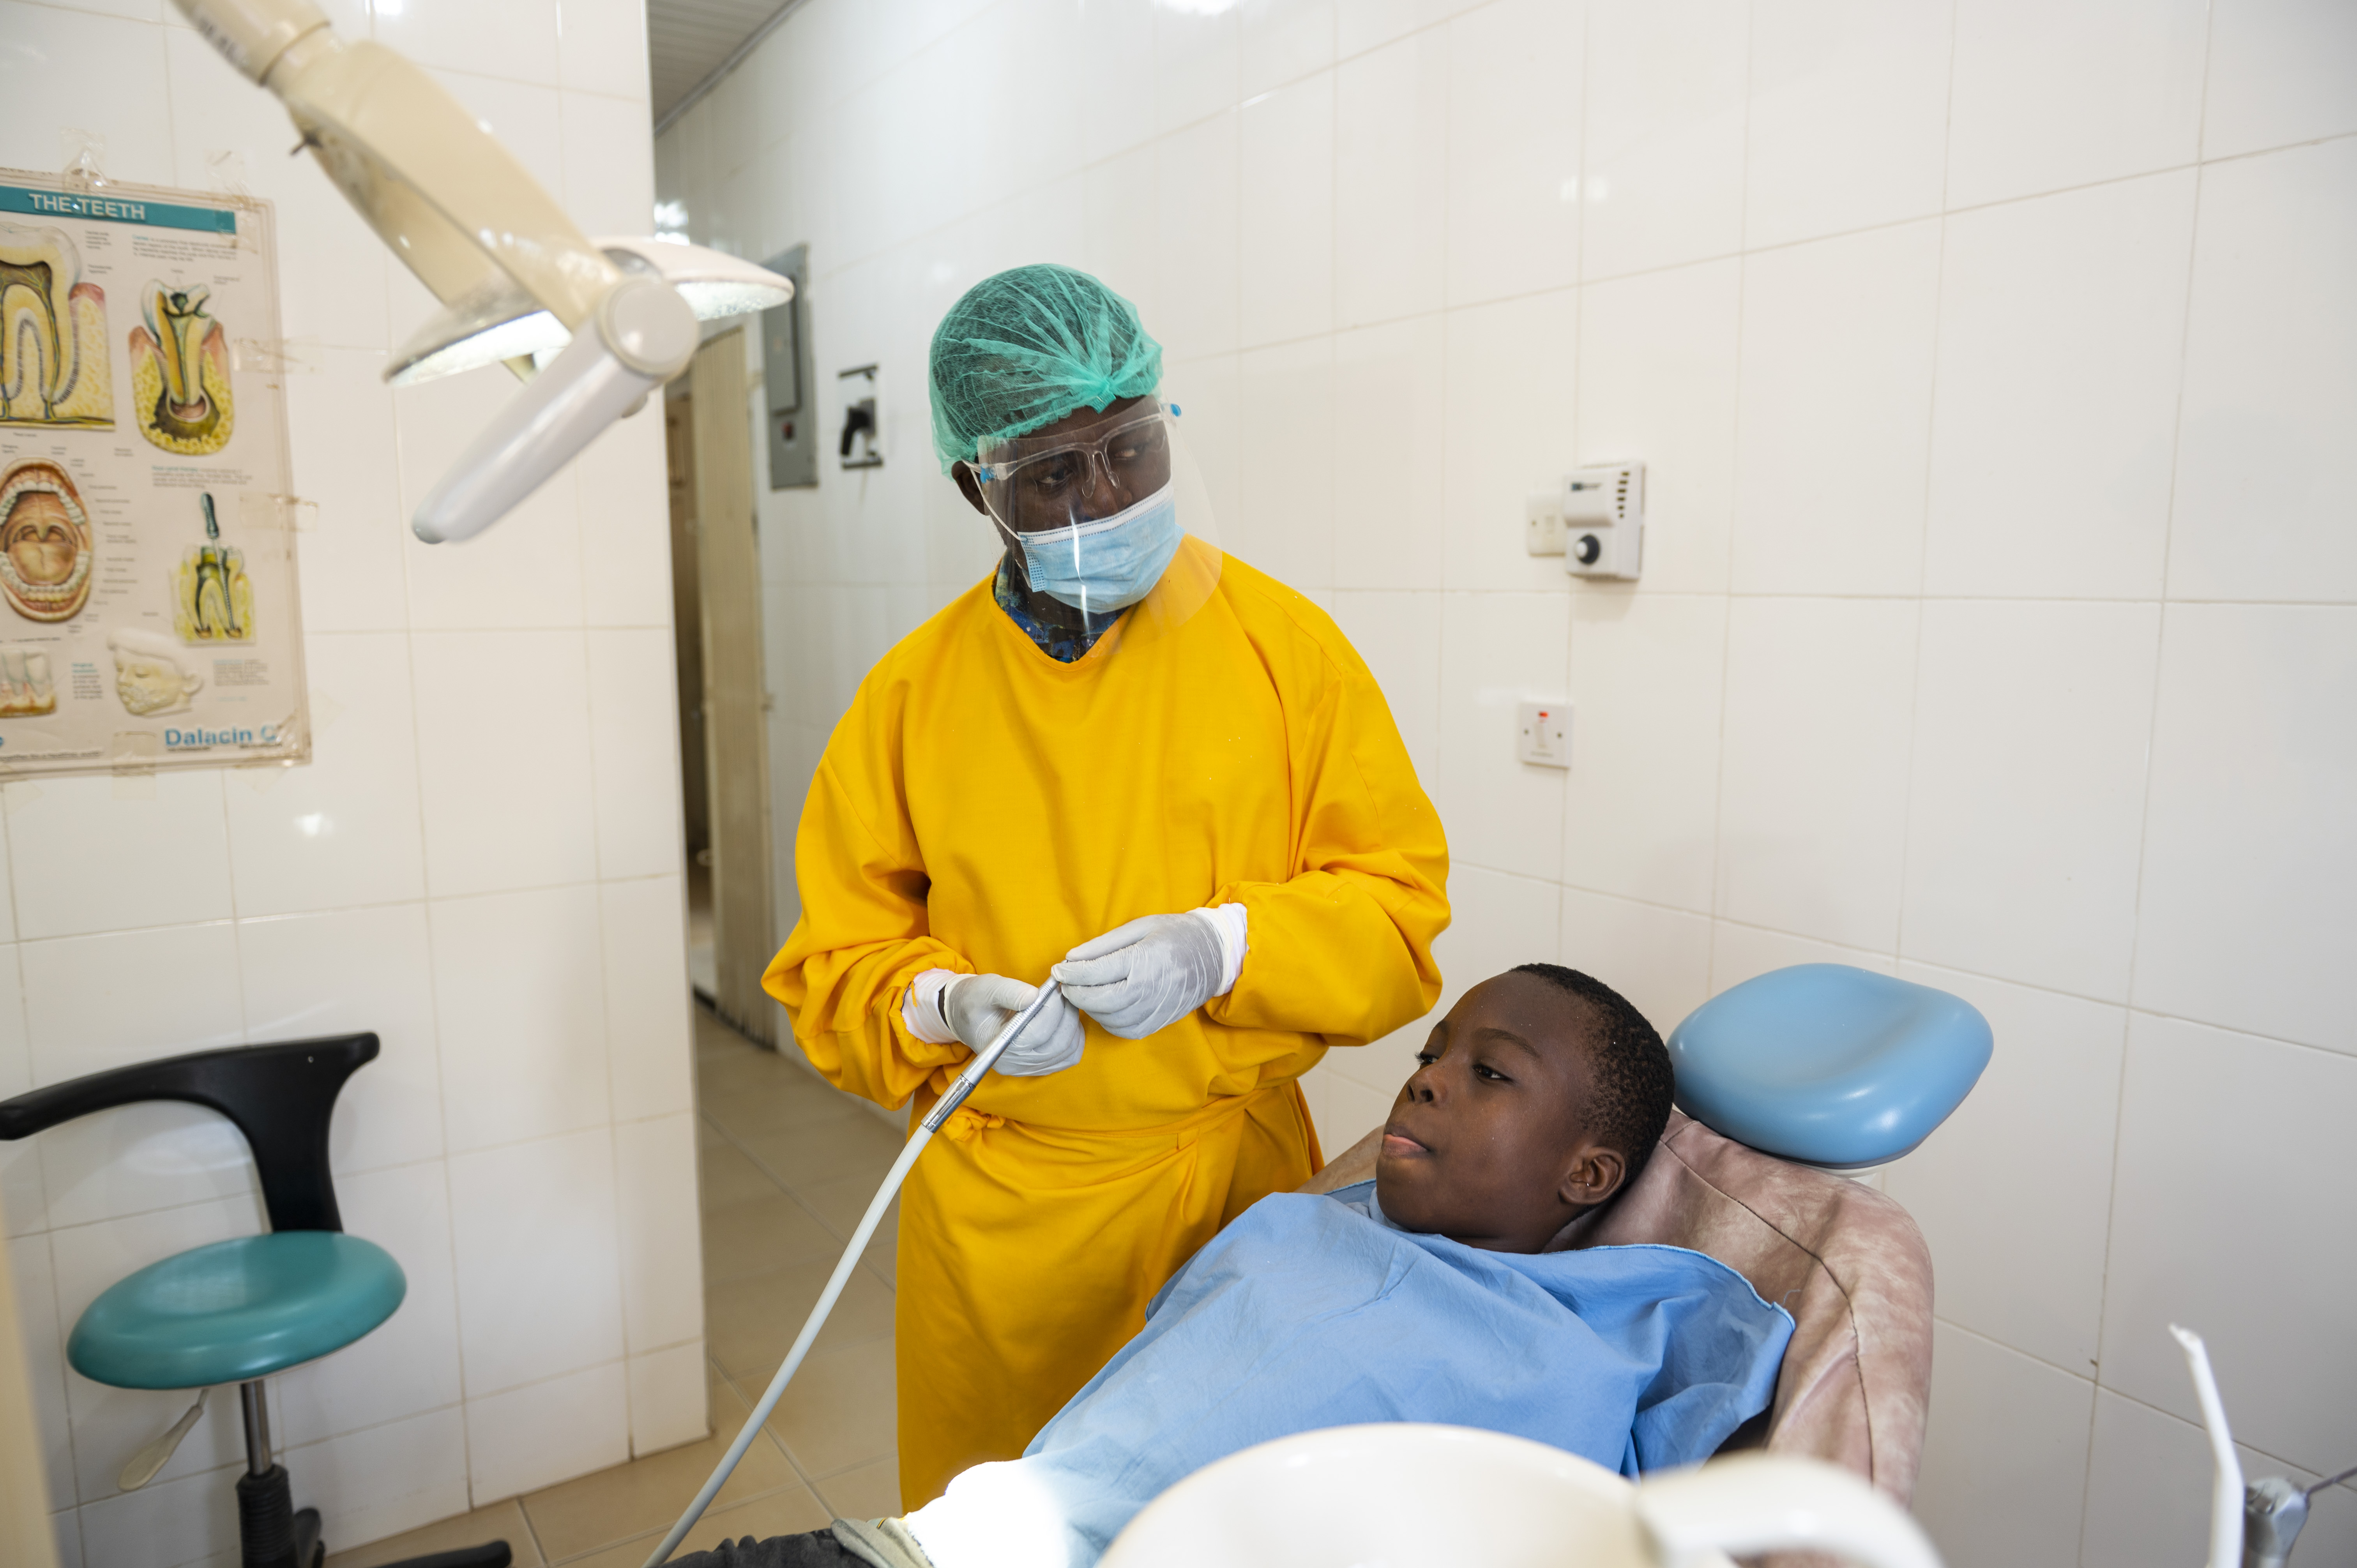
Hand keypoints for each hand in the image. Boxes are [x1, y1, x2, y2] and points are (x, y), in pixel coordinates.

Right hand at [942, 974, 1085, 1075]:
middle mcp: (1015, 1064)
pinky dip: (1073, 1037)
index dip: (1053, 1008)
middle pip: (1058, 1044)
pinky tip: (1065, 1020)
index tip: (1056, 986)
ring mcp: (1027, 1068)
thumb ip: (1009, 992)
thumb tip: (1034, 995)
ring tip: (1064, 1003)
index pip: (1038, 1032)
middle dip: (1067, 1014)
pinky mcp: (1037, 1066)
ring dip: (1072, 1025)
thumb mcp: (986, 988)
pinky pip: (1067, 1057)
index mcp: (1000, 1047)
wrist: (965, 1014)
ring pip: (1067, 1052)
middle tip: (1063, 992)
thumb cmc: (974, 1000)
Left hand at [1052, 912, 1225, 1038]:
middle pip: (1099, 1000)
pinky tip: (1103, 1006)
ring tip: (1082, 992)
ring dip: (1089, 1007)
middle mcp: (1149, 989)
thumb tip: (1072, 958)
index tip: (1058, 969)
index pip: (1096, 972)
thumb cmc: (1175, 935)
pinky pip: (1123, 1029)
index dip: (1070, 973)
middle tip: (1064, 983)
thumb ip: (1104, 944)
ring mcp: (1154, 1009)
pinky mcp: (1157, 1022)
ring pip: (1108, 1018)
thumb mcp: (1140, 927)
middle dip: (1075, 993)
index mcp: (1143, 960)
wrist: (1213, 957)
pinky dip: (1106, 1020)